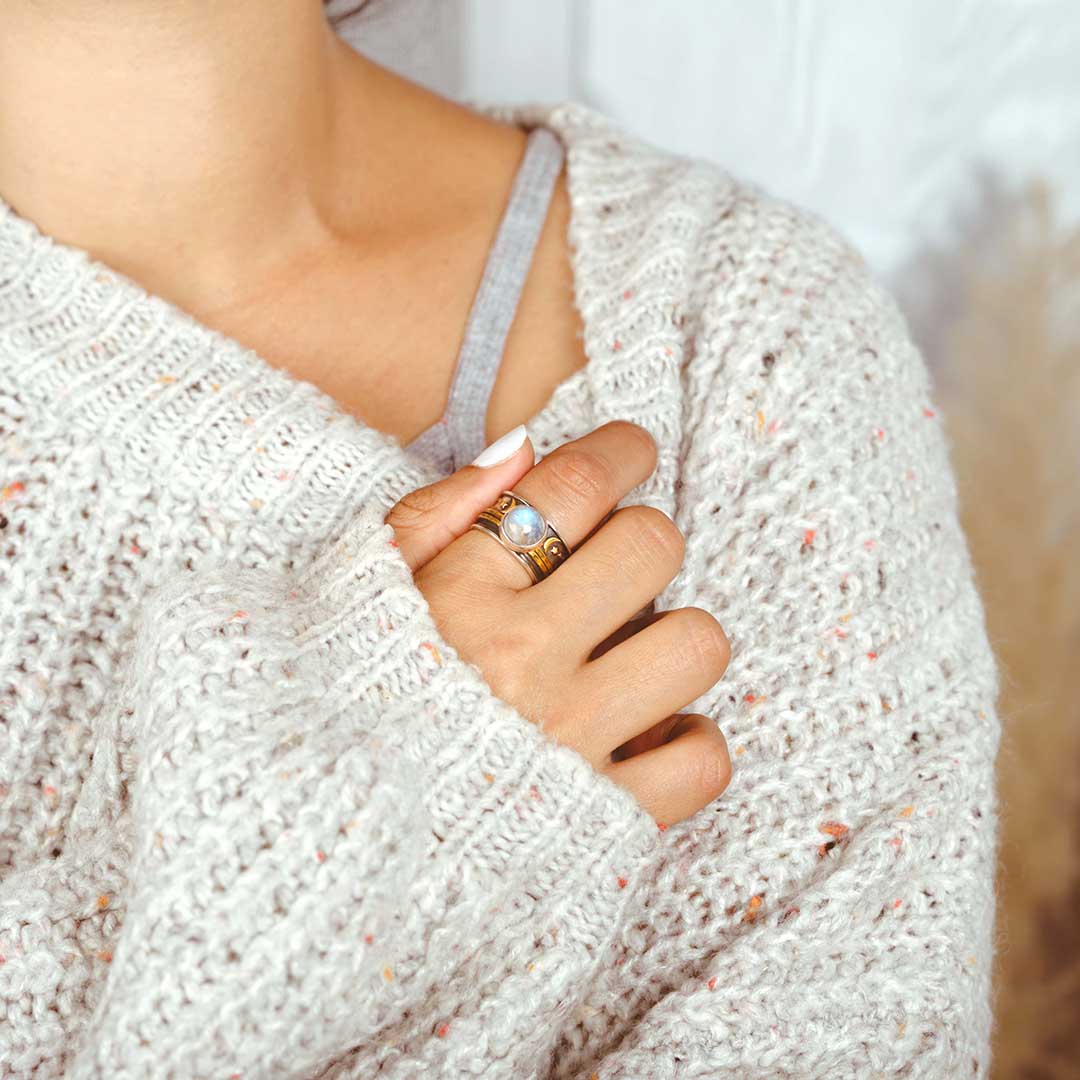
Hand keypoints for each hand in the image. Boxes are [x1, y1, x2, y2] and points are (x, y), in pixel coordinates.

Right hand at [386, 421, 731, 825]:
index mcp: (460, 599)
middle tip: (615, 567)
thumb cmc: (354, 701)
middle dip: (642, 541)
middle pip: (652, 546)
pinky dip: (684, 740)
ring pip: (695, 644)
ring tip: (626, 657)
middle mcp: (521, 663)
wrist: (326, 844)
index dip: (620, 450)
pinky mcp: (606, 819)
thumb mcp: (362, 591)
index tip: (631, 451)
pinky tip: (639, 731)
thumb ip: (437, 514)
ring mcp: (570, 742)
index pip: (575, 485)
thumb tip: (525, 450)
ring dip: (671, 639)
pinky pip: (703, 758)